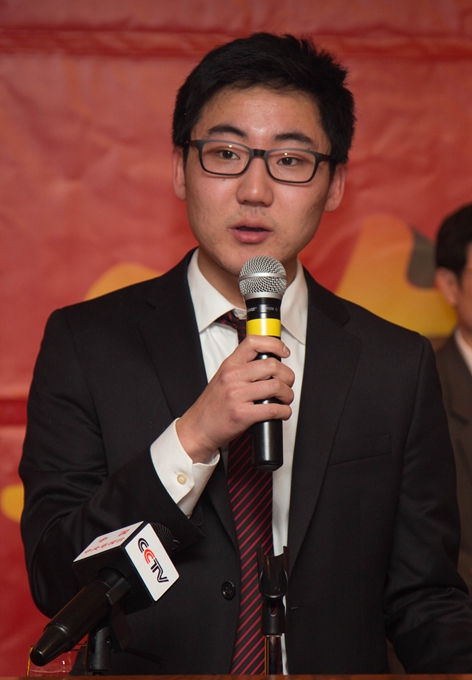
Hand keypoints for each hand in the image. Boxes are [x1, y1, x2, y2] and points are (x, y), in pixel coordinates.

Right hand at [176, 335, 293, 462]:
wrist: (198, 428)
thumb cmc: (212, 406)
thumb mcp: (222, 378)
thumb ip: (241, 369)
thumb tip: (269, 365)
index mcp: (229, 365)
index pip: (253, 343)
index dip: (274, 344)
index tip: (284, 353)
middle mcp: (232, 377)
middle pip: (272, 365)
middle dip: (288, 375)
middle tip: (287, 383)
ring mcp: (237, 395)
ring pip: (276, 386)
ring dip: (288, 394)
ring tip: (285, 399)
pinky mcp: (242, 414)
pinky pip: (272, 409)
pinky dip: (284, 411)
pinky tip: (282, 412)